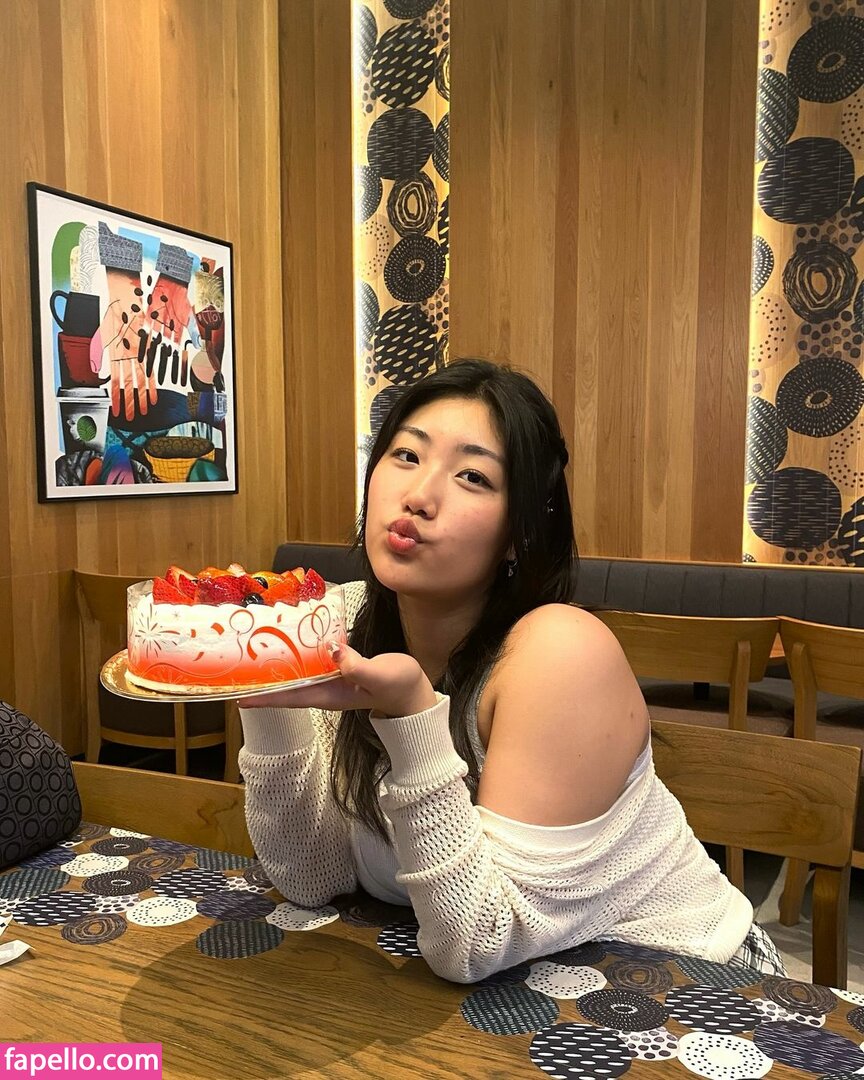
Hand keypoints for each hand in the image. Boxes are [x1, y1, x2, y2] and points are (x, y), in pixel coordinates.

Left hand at [237, 643, 437, 717]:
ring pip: (299, 674)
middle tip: (237, 671)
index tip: (239, 696)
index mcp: (331, 696)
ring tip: (255, 654)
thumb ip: (356, 664)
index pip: (291, 698)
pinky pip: (315, 661)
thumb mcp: (379, 674)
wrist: (416, 692)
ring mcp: (334, 680)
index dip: (265, 697)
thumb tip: (332, 651)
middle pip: (288, 687)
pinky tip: (293, 640)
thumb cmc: (400, 686)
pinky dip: (301, 653)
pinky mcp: (341, 669)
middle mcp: (327, 690)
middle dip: (264, 681)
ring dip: (280, 666)